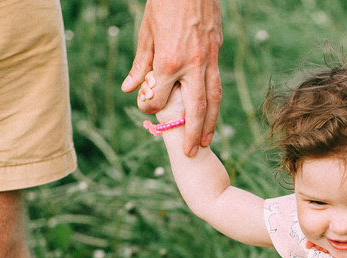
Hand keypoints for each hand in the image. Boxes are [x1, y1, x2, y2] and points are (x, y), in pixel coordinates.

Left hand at [122, 0, 222, 156]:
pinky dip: (214, 102)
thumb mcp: (146, 33)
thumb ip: (140, 65)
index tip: (145, 107)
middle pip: (196, 110)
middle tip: (193, 153)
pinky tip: (211, 112)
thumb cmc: (163, 4)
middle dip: (194, 134)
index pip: (159, 98)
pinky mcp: (216, 51)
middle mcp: (192, 65)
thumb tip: (129, 89)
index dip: (149, 106)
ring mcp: (208, 59)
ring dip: (211, 123)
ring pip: (212, 100)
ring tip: (207, 141)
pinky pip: (216, 83)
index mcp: (169, 61)